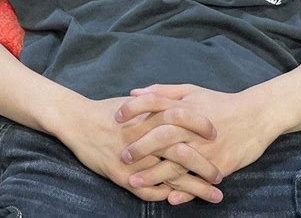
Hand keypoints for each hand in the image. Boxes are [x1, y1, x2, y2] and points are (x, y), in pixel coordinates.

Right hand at [54, 93, 222, 204]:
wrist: (78, 122)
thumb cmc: (109, 110)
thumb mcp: (135, 101)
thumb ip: (157, 102)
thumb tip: (180, 103)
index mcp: (148, 116)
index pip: (182, 118)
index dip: (200, 125)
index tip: (217, 132)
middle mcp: (144, 139)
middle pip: (181, 153)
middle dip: (204, 164)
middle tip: (222, 173)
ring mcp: (134, 161)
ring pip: (171, 177)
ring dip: (195, 188)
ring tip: (216, 195)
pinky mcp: (123, 177)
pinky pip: (150, 191)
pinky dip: (168, 195)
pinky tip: (183, 200)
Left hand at [117, 83, 280, 189]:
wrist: (255, 117)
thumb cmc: (219, 103)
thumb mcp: (192, 91)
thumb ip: (163, 92)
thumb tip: (135, 92)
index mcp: (186, 106)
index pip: (155, 103)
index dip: (134, 109)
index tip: (116, 116)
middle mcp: (194, 127)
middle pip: (162, 136)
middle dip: (140, 147)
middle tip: (122, 156)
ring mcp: (206, 148)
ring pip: (176, 163)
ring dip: (154, 174)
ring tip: (133, 182)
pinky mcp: (219, 164)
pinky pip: (198, 181)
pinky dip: (183, 191)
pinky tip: (168, 197)